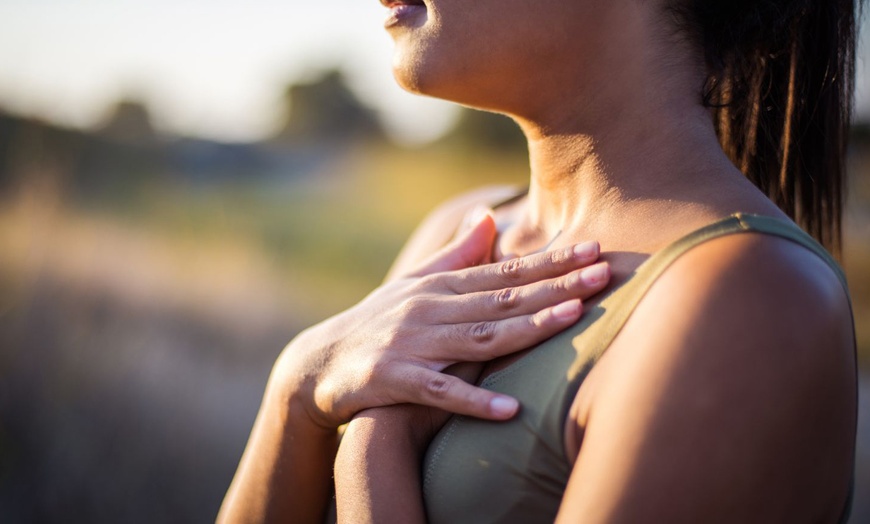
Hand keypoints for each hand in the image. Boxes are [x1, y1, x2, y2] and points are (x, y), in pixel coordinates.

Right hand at [271, 212, 609, 430]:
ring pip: (478, 337)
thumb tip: (488, 216)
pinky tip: (510, 409)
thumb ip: (456, 254)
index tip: (594, 249)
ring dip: (526, 328)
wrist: (318, 363)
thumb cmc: (377, 321)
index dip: (551, 262)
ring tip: (572, 319)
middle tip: (604, 273)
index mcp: (441, 286)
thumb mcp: (415, 284)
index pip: (505, 272)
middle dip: (556, 286)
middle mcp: (430, 309)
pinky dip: (473, 401)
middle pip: (502, 298)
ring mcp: (412, 343)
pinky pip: (439, 392)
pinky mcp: (392, 380)